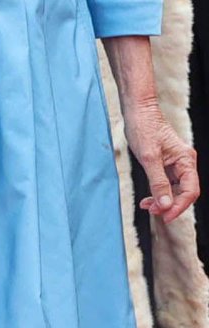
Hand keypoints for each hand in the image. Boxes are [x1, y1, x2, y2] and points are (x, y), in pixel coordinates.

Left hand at [122, 97, 198, 223]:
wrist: (137, 111)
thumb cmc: (143, 127)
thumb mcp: (148, 158)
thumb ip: (158, 182)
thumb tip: (165, 204)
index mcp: (186, 160)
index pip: (190, 191)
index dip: (179, 206)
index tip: (164, 216)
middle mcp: (185, 162)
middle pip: (184, 192)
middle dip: (169, 204)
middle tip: (151, 210)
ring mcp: (177, 163)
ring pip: (175, 189)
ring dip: (163, 200)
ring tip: (147, 205)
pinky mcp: (167, 163)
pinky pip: (168, 183)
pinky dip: (159, 192)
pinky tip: (148, 197)